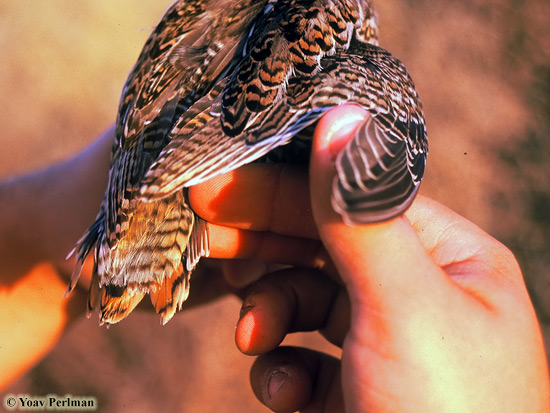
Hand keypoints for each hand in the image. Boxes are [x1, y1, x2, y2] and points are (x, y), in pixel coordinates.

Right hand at [191, 106, 549, 411]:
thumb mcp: (403, 307)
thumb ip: (364, 215)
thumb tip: (342, 117)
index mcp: (451, 260)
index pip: (355, 201)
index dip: (285, 188)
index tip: (219, 182)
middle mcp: (421, 294)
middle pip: (325, 245)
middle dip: (265, 239)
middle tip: (206, 229)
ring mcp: (384, 344)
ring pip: (308, 301)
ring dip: (271, 313)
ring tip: (252, 336)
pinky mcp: (353, 392)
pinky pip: (305, 359)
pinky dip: (282, 369)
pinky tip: (282, 388)